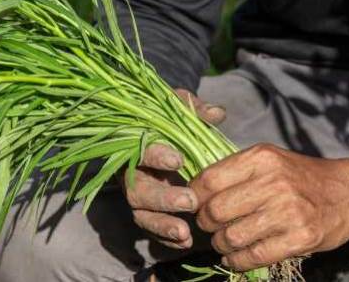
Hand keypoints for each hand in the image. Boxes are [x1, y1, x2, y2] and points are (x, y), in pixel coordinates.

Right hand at [123, 89, 224, 248]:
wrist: (162, 130)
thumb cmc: (170, 116)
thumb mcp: (179, 105)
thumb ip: (195, 108)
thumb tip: (217, 113)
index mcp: (134, 143)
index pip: (138, 150)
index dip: (155, 156)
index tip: (178, 160)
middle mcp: (131, 172)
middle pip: (137, 190)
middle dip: (162, 198)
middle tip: (189, 201)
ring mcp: (138, 194)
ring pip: (141, 215)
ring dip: (162, 226)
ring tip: (185, 233)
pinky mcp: (147, 211)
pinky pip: (151, 229)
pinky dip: (166, 239)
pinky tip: (186, 243)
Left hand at [189, 144, 348, 270]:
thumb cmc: (301, 176)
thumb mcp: (269, 160)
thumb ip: (235, 171)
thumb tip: (193, 190)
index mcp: (261, 158)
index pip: (209, 180)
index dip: (194, 197)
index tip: (194, 204)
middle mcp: (274, 182)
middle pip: (216, 211)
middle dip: (204, 223)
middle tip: (207, 226)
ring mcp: (288, 211)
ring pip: (231, 237)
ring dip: (219, 244)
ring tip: (222, 242)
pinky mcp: (300, 238)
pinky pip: (254, 256)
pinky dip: (236, 261)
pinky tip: (234, 258)